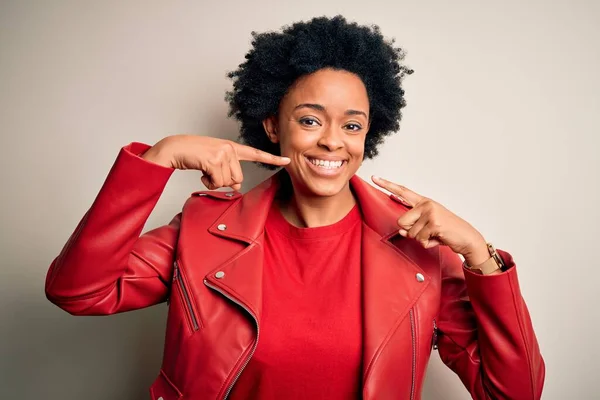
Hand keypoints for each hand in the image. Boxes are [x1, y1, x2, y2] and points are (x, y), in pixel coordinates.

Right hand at [142, 135, 289, 190]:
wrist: (174, 148)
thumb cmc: (192, 155)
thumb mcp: (214, 163)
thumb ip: (228, 172)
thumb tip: (237, 186)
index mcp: (231, 147)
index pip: (255, 153)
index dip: (272, 159)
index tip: (288, 160)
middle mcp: (229, 148)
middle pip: (238, 178)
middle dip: (223, 180)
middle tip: (209, 171)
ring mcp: (222, 153)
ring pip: (227, 181)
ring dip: (214, 181)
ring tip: (204, 169)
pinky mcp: (213, 159)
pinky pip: (217, 182)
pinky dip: (207, 182)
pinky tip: (201, 171)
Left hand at [372, 176, 487, 260]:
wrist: (467, 238)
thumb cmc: (445, 232)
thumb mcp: (426, 228)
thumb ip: (412, 227)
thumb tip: (401, 231)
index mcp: (423, 202)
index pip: (402, 191)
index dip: (387, 185)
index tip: (374, 178)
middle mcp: (426, 204)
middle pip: (401, 221)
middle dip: (411, 232)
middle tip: (427, 231)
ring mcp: (431, 212)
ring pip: (411, 233)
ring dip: (421, 238)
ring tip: (435, 235)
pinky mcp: (435, 222)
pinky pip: (420, 239)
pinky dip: (428, 243)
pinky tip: (439, 238)